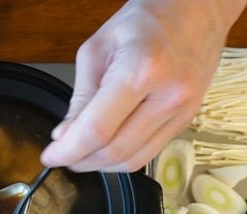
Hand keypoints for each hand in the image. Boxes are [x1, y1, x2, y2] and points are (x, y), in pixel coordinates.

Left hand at [41, 0, 246, 171]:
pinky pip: (148, 153)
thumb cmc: (146, 21)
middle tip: (63, 156)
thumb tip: (65, 135)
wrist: (196, 11)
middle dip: (81, 161)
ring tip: (82, 155)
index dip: (68, 151)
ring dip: (100, 165)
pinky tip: (106, 149)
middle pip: (115, 150)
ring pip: (133, 160)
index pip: (97, 129)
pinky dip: (122, 158)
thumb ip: (81, 97)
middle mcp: (167, 95)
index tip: (50, 156)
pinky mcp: (185, 120)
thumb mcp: (98, 49)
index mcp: (140, 71)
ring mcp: (181, 111)